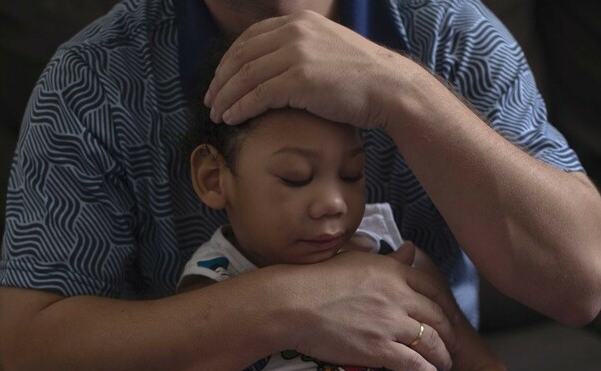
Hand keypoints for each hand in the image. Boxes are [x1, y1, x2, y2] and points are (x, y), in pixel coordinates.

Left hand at [205, 10, 406, 127]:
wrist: (389, 88)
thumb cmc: (363, 78)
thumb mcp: (329, 50)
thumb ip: (303, 51)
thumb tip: (280, 68)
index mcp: (300, 22)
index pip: (251, 38)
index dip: (230, 60)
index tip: (220, 79)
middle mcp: (295, 32)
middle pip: (242, 55)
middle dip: (221, 80)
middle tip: (210, 100)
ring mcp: (296, 54)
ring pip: (245, 76)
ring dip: (225, 97)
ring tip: (216, 113)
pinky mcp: (299, 79)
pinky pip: (257, 94)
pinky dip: (240, 107)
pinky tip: (232, 118)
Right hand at [277, 246, 458, 370]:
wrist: (293, 303)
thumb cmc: (317, 279)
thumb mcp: (356, 259)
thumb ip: (388, 259)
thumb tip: (411, 248)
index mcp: (394, 272)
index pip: (433, 289)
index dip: (445, 307)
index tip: (447, 318)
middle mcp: (398, 295)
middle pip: (438, 317)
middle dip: (449, 334)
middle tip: (451, 345)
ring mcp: (391, 323)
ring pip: (431, 342)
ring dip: (443, 356)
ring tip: (444, 365)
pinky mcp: (379, 348)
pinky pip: (415, 363)